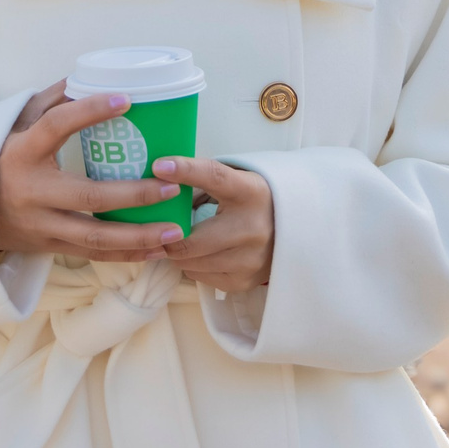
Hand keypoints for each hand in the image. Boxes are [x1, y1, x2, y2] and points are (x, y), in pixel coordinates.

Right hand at [0, 80, 183, 263]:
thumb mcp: (15, 125)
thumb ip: (50, 101)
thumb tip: (87, 74)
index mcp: (22, 152)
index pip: (56, 126)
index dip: (90, 112)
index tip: (126, 100)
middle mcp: (31, 191)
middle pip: (89, 195)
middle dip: (134, 194)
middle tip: (171, 184)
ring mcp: (40, 224)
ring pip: (94, 236)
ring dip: (138, 235)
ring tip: (175, 229)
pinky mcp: (47, 246)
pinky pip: (91, 253)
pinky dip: (126, 254)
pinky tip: (157, 248)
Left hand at [155, 156, 274, 294]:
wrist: (294, 232)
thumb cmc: (251, 202)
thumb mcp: (236, 182)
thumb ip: (201, 181)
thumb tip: (159, 178)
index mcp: (250, 193)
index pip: (215, 177)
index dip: (186, 170)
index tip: (160, 166)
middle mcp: (252, 227)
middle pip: (192, 239)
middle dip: (167, 236)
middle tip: (154, 230)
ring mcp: (249, 259)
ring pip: (191, 262)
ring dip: (178, 252)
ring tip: (179, 240)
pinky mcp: (243, 281)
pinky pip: (200, 276)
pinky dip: (193, 265)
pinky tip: (200, 254)